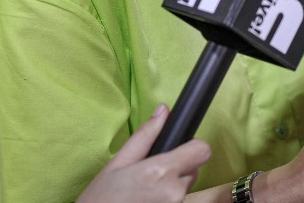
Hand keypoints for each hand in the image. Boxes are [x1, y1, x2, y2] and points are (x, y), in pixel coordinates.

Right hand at [78, 104, 210, 202]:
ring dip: (171, 186)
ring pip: (185, 188)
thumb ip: (145, 136)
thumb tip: (163, 111)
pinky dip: (166, 199)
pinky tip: (147, 201)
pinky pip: (176, 202)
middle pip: (193, 170)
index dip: (192, 146)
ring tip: (145, 190)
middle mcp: (173, 192)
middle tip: (150, 173)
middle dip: (177, 168)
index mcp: (161, 171)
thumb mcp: (118, 162)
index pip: (202, 151)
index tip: (179, 148)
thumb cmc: (101, 198)